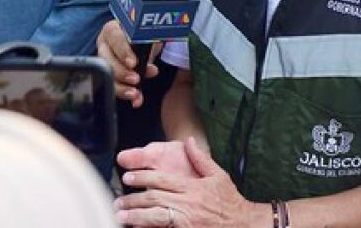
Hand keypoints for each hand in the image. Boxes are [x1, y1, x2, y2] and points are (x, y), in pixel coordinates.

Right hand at [96, 19, 161, 106]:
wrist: (140, 38)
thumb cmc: (142, 34)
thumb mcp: (146, 35)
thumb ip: (149, 47)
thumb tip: (151, 69)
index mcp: (112, 30)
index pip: (115, 38)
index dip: (123, 51)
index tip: (133, 63)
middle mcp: (104, 45)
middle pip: (107, 59)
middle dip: (121, 72)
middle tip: (136, 79)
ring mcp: (103, 60)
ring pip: (107, 75)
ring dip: (122, 87)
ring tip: (136, 94)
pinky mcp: (108, 74)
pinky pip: (113, 85)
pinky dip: (126, 94)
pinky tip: (136, 100)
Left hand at [115, 137, 272, 226]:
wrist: (242, 222)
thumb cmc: (229, 200)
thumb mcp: (218, 175)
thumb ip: (201, 159)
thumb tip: (189, 141)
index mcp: (193, 186)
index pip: (162, 180)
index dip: (143, 178)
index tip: (129, 177)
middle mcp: (188, 202)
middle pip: (154, 198)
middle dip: (133, 198)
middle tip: (118, 200)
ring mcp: (186, 219)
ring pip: (155, 215)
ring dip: (136, 215)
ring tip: (121, 215)